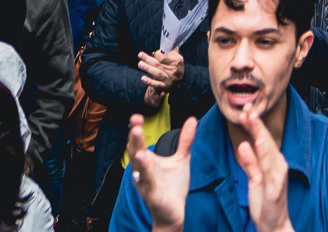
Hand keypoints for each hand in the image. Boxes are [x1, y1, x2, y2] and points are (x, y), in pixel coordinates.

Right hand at [126, 113, 196, 231]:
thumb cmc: (173, 186)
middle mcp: (142, 171)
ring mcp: (145, 183)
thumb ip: (185, 140)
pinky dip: (147, 175)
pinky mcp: (152, 196)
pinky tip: (145, 165)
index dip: (136, 129)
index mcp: (146, 161)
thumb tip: (193, 119)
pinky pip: (148, 184)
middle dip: (135, 138)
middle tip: (136, 123)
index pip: (138, 142)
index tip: (137, 116)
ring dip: (139, 156)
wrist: (174, 212)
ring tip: (139, 144)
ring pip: (139, 168)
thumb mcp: (181, 159)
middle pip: (135, 152)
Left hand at [138, 48, 184, 107]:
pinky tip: (143, 78)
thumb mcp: (177, 58)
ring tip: (140, 64)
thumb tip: (169, 43)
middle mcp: (172, 70)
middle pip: (158, 64)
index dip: (157, 54)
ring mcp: (168, 79)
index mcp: (176, 61)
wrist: (178, 83)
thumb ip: (171, 51)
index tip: (154, 53)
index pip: (164, 57)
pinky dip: (149, 82)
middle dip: (148, 59)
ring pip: (157, 73)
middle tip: (140, 55)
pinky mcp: (164, 86)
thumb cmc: (176, 67)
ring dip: (148, 68)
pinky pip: (156, 84)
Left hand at [235, 107, 294, 231]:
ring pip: (268, 154)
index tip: (245, 109)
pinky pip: (267, 173)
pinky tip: (252, 148)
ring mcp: (277, 178)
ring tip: (253, 122)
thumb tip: (243, 145)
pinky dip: (261, 160)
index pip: (261, 140)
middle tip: (248, 108)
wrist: (274, 227)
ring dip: (261, 137)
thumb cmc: (265, 203)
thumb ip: (250, 163)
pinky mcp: (274, 190)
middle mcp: (277, 167)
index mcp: (271, 163)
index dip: (254, 124)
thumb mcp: (255, 180)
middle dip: (257, 125)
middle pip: (265, 142)